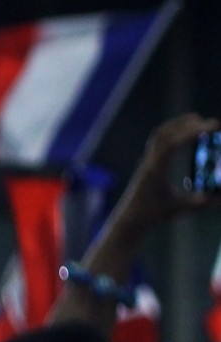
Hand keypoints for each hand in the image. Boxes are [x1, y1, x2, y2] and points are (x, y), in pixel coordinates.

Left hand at [119, 113, 220, 229]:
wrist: (128, 220)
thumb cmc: (151, 215)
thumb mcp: (178, 209)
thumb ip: (199, 202)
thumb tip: (219, 199)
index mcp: (156, 170)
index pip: (173, 144)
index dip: (191, 132)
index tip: (211, 127)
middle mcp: (149, 162)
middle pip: (164, 134)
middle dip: (185, 124)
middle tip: (207, 121)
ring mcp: (146, 162)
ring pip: (159, 136)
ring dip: (176, 125)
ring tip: (196, 120)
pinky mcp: (146, 165)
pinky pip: (158, 143)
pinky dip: (172, 134)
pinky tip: (184, 136)